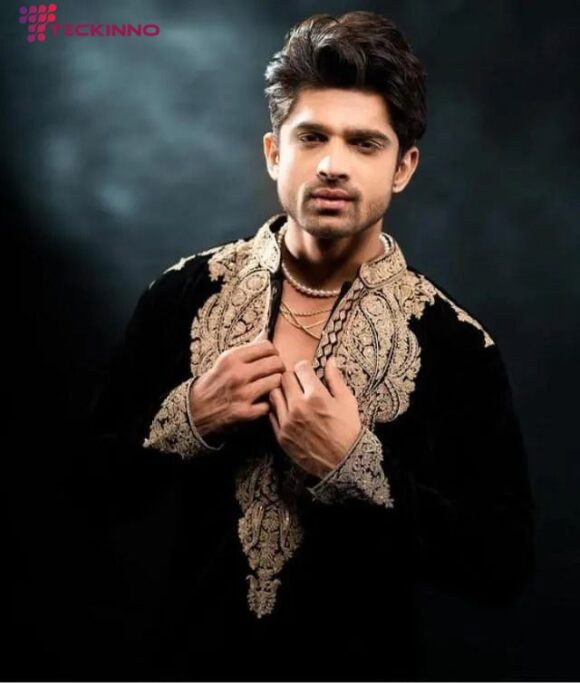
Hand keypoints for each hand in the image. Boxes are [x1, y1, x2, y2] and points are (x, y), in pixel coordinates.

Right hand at [189, 330, 284, 438]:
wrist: (196, 409)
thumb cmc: (215, 382)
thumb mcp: (226, 361)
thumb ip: (247, 349)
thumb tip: (267, 333)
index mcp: (232, 358)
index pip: (267, 346)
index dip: (273, 352)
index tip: (271, 358)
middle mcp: (238, 374)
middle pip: (276, 363)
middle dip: (278, 367)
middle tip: (275, 372)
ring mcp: (242, 395)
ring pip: (276, 382)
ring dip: (276, 385)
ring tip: (270, 387)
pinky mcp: (245, 413)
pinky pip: (270, 404)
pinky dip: (268, 404)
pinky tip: (262, 402)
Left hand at [267, 357, 361, 478]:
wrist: (343, 462)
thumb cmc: (348, 430)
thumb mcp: (347, 401)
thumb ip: (336, 379)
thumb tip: (330, 360)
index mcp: (316, 396)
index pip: (300, 367)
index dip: (305, 368)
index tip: (307, 372)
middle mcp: (298, 407)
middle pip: (284, 378)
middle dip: (292, 377)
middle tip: (299, 383)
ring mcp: (287, 422)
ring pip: (273, 394)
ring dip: (282, 392)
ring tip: (291, 396)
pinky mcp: (281, 435)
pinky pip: (271, 414)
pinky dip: (277, 409)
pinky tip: (288, 411)